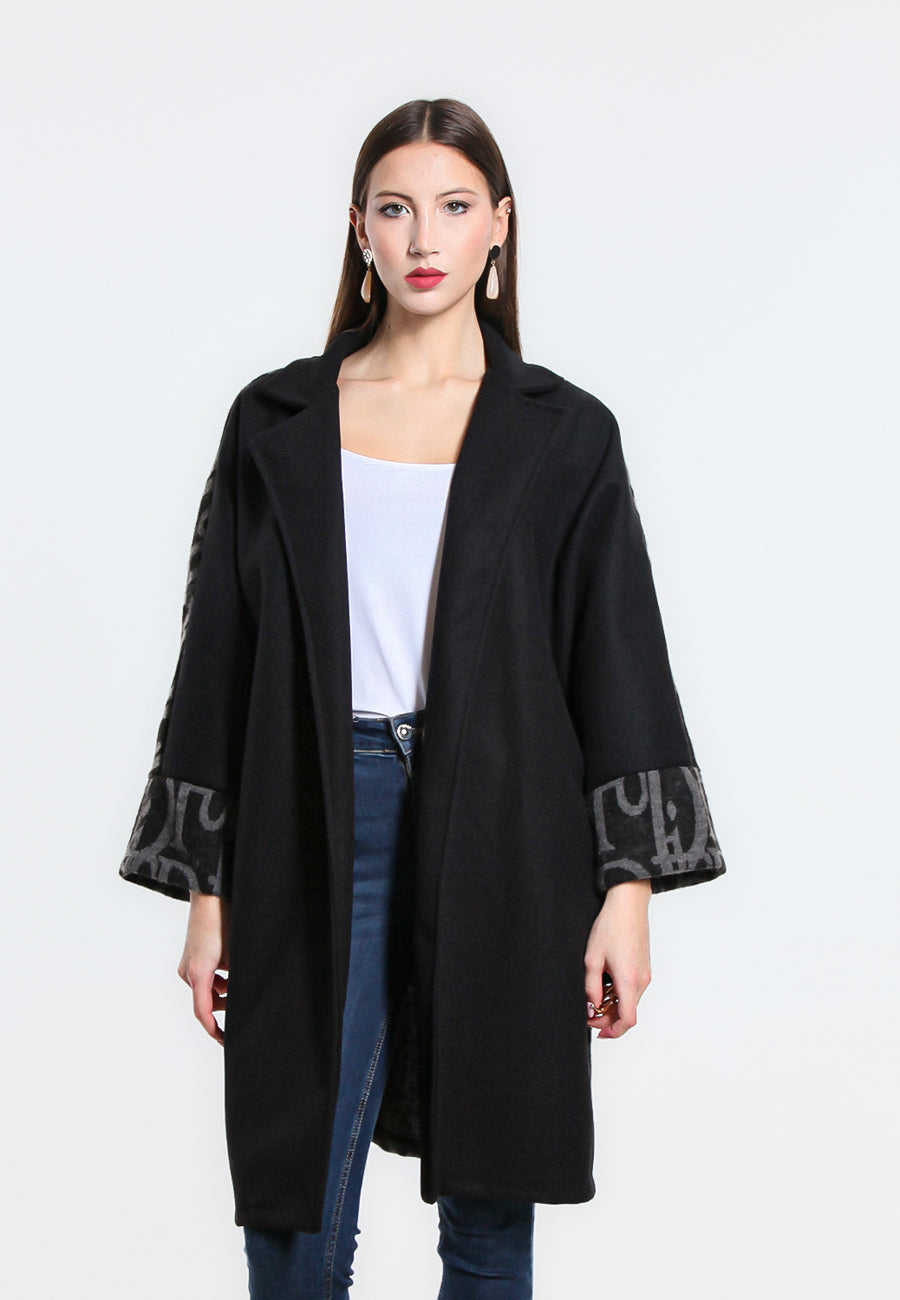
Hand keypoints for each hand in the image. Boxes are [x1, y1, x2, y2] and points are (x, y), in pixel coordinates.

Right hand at [177, 892, 230, 1045]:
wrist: (209, 894)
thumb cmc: (225, 921)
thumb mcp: (236, 954)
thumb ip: (237, 979)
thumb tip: (246, 995)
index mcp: (199, 973)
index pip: (203, 1012)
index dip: (215, 1031)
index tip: (226, 1041)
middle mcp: (188, 971)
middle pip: (206, 1001)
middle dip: (225, 1007)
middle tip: (245, 1007)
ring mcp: (187, 963)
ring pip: (206, 989)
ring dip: (223, 991)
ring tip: (240, 980)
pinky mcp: (190, 955)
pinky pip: (204, 976)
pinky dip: (218, 979)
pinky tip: (231, 968)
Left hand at [584, 879, 650, 1038]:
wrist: (629, 904)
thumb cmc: (611, 926)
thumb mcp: (592, 958)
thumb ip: (591, 987)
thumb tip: (592, 1006)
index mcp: (629, 981)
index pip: (627, 1020)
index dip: (613, 1032)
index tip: (597, 1031)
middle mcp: (642, 980)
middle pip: (628, 1013)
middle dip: (608, 1019)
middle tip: (587, 1013)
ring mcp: (645, 974)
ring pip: (631, 1001)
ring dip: (613, 1006)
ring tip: (593, 997)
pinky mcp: (644, 967)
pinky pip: (633, 989)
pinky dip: (620, 994)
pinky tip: (605, 985)